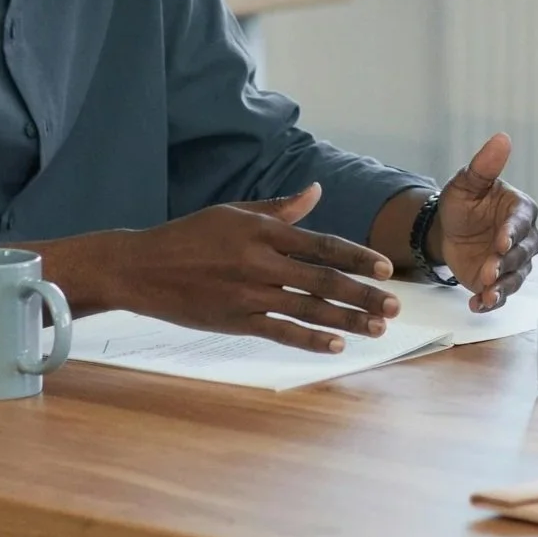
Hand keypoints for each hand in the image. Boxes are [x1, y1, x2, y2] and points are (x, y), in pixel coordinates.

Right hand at [111, 184, 400, 352]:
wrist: (142, 267)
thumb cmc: (188, 235)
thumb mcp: (231, 212)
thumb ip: (278, 208)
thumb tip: (315, 191)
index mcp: (259, 231)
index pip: (320, 243)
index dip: (355, 256)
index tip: (383, 267)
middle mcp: (258, 262)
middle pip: (322, 280)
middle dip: (363, 294)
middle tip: (395, 305)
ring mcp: (247, 295)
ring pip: (309, 309)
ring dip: (347, 320)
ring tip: (377, 328)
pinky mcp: (236, 321)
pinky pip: (281, 332)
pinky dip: (311, 339)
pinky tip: (336, 344)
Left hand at [434, 133, 537, 312]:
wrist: (447, 228)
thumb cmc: (462, 201)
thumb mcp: (466, 183)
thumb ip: (483, 165)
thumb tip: (502, 138)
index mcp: (520, 210)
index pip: (521, 222)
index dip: (512, 233)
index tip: (501, 242)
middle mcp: (524, 238)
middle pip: (522, 254)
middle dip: (505, 264)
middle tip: (487, 271)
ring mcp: (514, 262)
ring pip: (515, 277)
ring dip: (501, 287)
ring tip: (486, 294)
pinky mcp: (501, 281)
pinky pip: (501, 293)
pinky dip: (490, 301)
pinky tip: (477, 304)